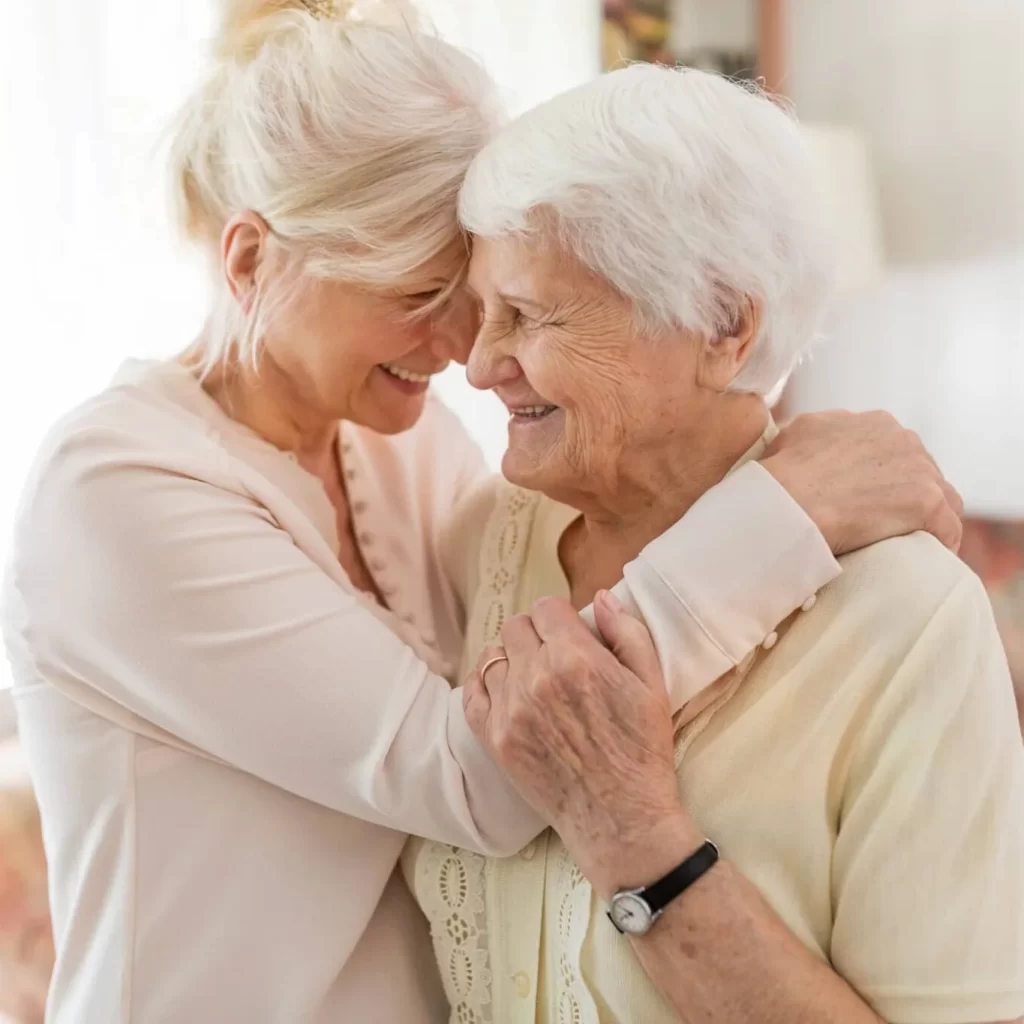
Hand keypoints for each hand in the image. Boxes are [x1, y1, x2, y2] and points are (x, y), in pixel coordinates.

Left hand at [463, 592, 698, 896]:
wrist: (621, 820)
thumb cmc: (643, 752)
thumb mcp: (652, 684)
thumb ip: (626, 632)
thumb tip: (600, 597)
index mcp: (576, 658)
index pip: (546, 607)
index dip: (560, 617)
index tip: (570, 634)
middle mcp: (536, 677)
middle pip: (516, 627)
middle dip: (536, 634)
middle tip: (554, 655)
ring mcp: (510, 709)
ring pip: (493, 656)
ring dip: (512, 659)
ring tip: (532, 677)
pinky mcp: (494, 739)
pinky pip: (472, 691)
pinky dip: (485, 685)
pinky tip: (506, 692)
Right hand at [762, 410, 963, 555]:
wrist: (787, 503)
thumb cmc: (780, 475)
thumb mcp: (792, 436)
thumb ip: (811, 435)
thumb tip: (805, 446)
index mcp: (874, 423)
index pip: (896, 452)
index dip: (885, 479)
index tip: (870, 500)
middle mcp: (902, 438)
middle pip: (922, 473)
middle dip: (907, 497)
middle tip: (885, 526)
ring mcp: (919, 468)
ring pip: (942, 498)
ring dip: (927, 520)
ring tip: (908, 546)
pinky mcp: (928, 501)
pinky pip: (948, 527)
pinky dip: (939, 544)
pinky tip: (924, 559)